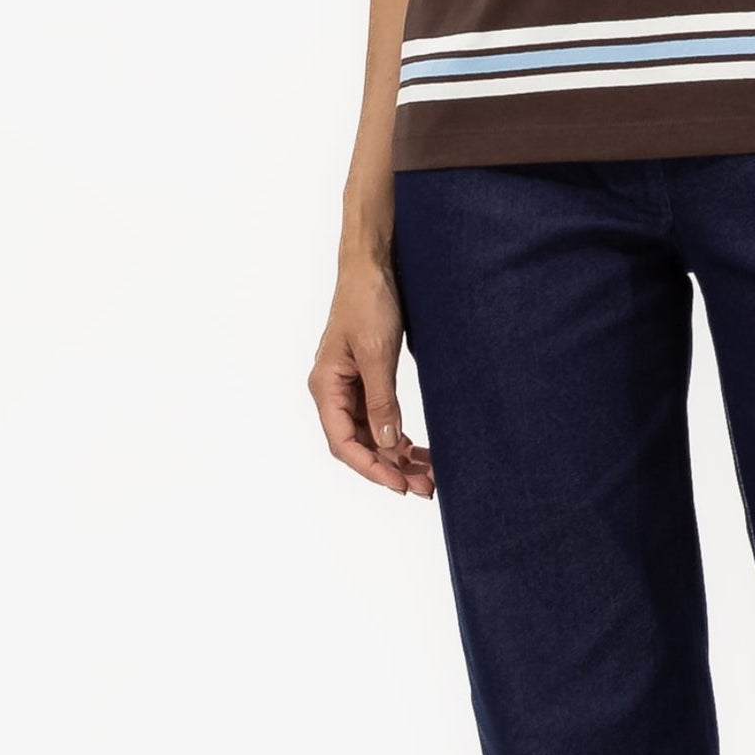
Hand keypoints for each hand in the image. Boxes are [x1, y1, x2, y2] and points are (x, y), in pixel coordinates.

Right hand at [309, 258, 435, 497]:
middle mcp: (333, 392)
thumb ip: (381, 401)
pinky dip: (399, 437)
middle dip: (391, 468)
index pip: (344, 443)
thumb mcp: (376, 353)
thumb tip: (388, 444)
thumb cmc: (367, 301)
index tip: (401, 484)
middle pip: (359, 445)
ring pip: (373, 435)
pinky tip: (419, 451)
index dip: (372, 468)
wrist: (373, 266)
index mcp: (325, 386)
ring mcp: (350, 387)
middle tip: (426, 488)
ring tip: (429, 476)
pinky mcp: (367, 380)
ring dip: (398, 456)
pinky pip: (380, 419)